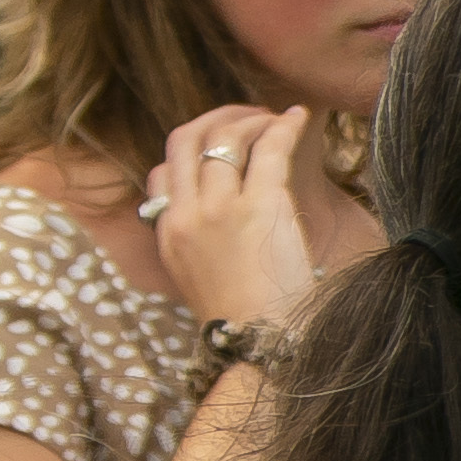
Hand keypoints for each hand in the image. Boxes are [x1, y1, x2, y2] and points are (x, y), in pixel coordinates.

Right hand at [142, 105, 320, 326]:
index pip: (161, 172)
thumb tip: (224, 221)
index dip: (190, 152)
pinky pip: (269, 150)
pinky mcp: (261, 206)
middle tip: (247, 117)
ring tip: (275, 119)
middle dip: (215, 119)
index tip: (220, 148)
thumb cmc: (246, 318)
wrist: (259, 343)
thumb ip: (203, 243)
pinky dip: (284, 127)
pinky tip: (299, 117)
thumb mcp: (203, 279)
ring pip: (226, 137)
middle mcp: (187, 214)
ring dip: (252, 119)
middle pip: (186, 139)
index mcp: (169, 233)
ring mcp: (221, 208)